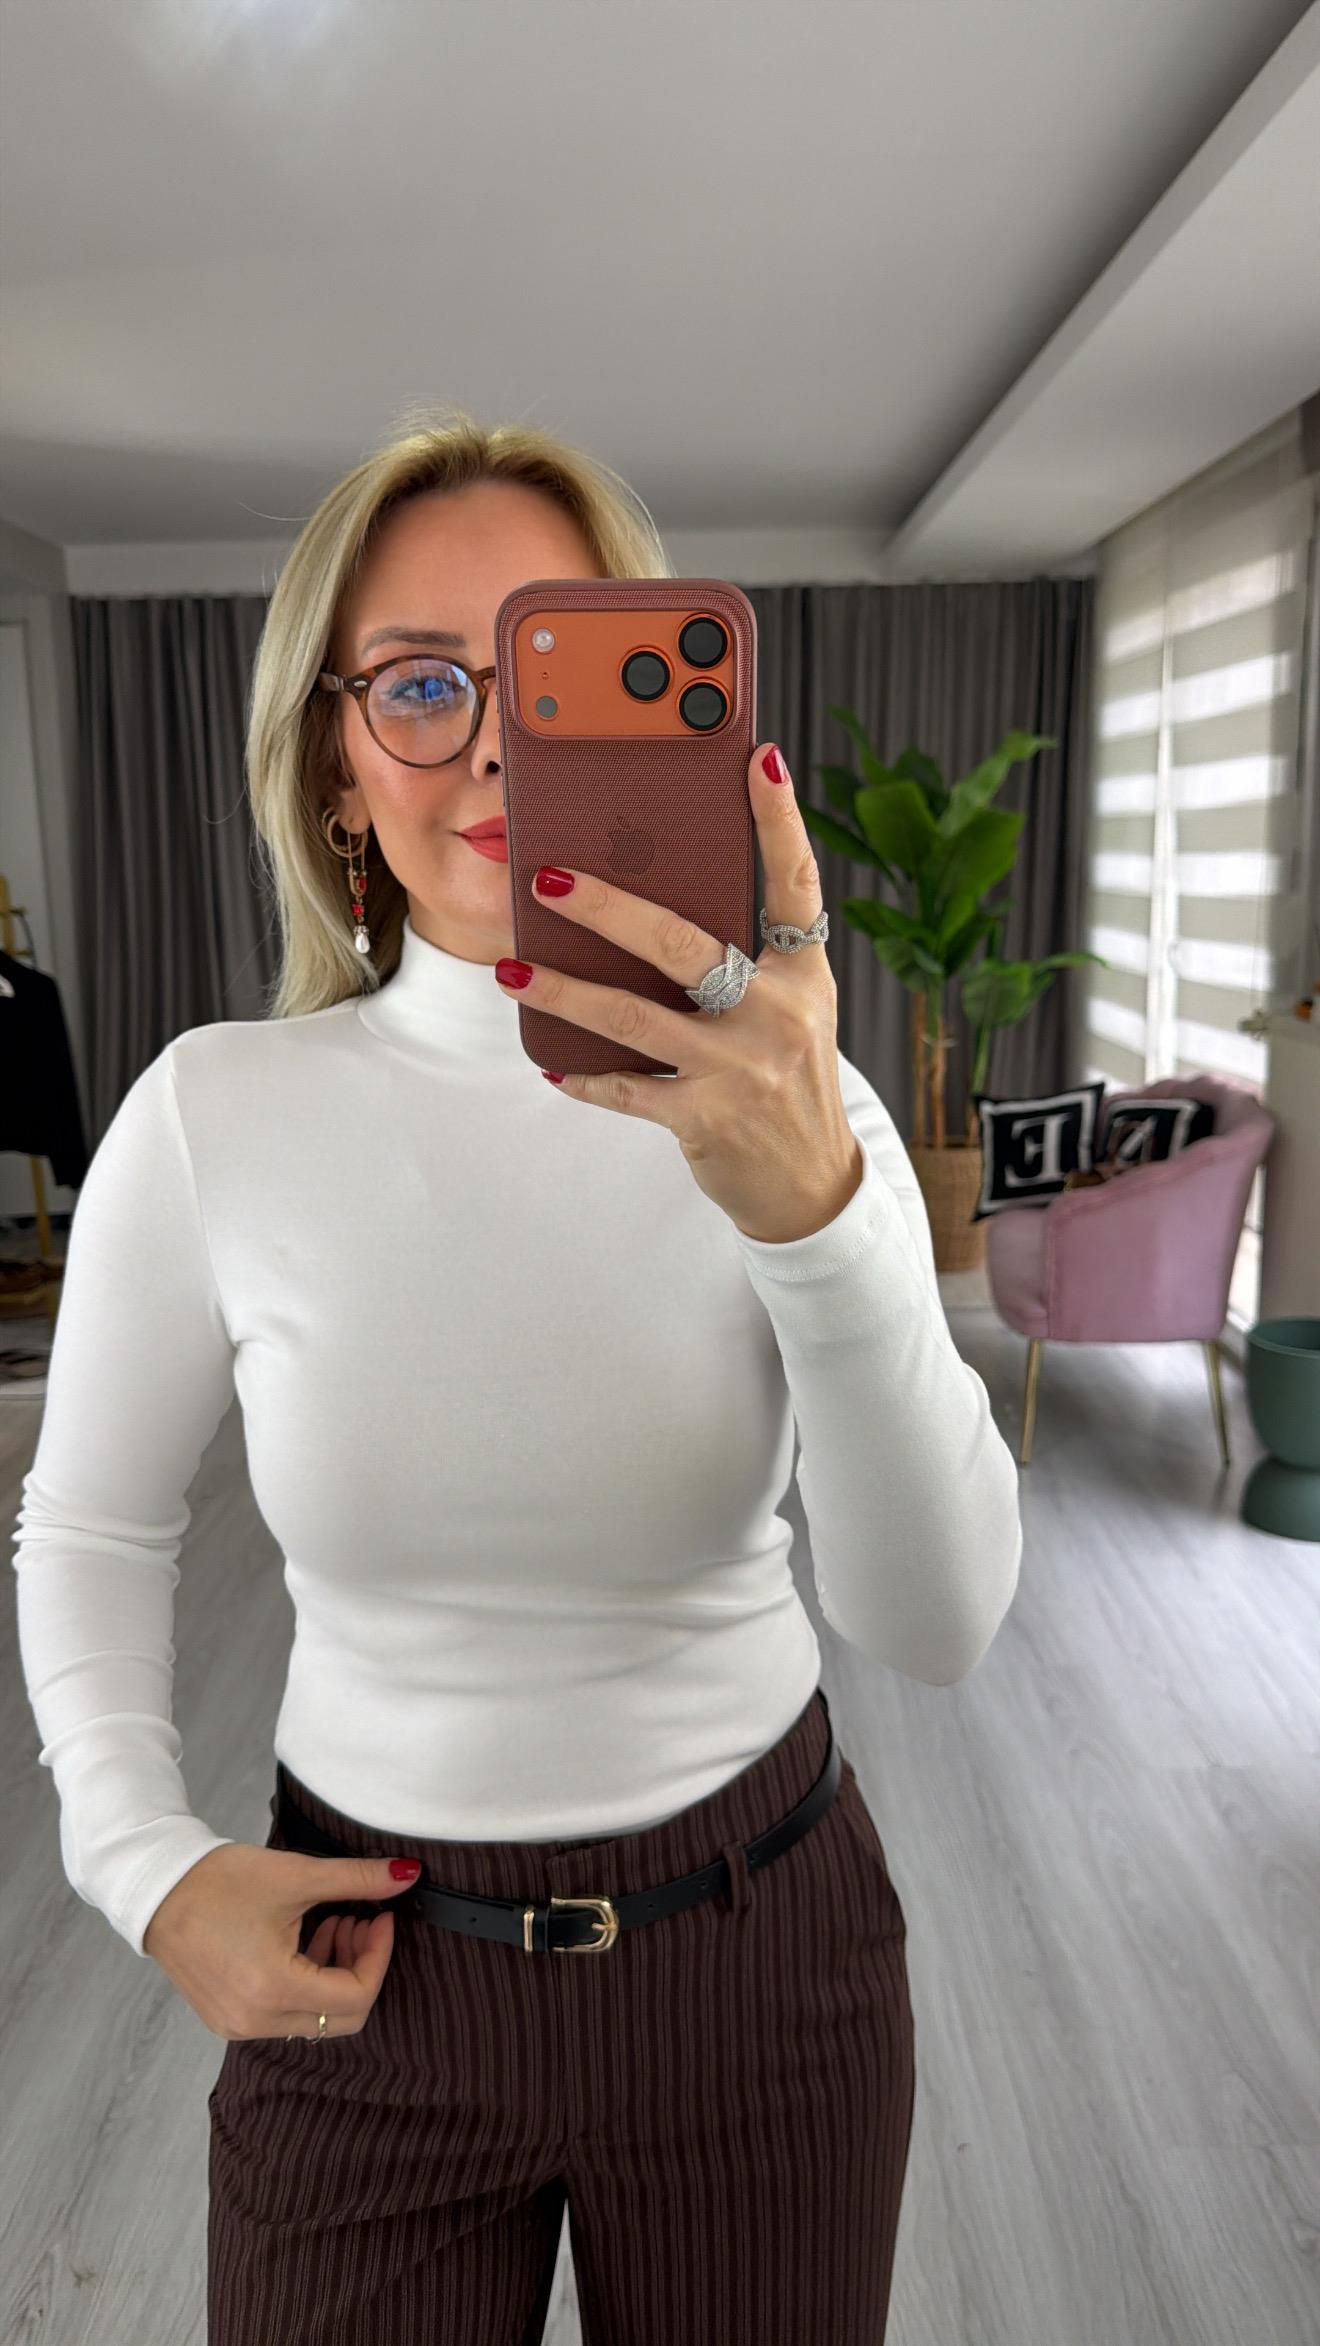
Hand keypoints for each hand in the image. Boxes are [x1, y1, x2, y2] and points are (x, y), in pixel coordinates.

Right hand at [142, 1840, 416, 2040]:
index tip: (382, 1918)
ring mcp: (238, 2025)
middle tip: (359, 1921)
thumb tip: (407, 1875)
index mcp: (273, 1989)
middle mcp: (255, 2020)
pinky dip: (306, 1983)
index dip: (380, 1955)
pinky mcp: (227, 2019)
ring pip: (314, 2018)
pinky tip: (303, 1939)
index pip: (356, 1996)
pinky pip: (285, 2015)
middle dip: (361, 1968)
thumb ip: (357, 1880)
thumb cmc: (219, 1881)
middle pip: (341, 2018)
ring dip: (335, 1974)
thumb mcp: (297, 1875)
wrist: (156, 1890)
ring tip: (331, 1921)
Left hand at [496, 741, 864, 1243]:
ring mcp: (741, 1068)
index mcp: (803, 973)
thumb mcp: (789, 1010)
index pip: (793, 882)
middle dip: (606, 905)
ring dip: (565, 990)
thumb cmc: (787, 1078)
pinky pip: (627, 1086)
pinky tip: (551, 1059)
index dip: (778, 819)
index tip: (757, 759)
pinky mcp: (706, 1118)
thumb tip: (651, 903)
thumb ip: (745, 959)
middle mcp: (777, 1013)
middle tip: (546, 876)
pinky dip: (584, 1074)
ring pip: (634, 1015)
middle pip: (681, 942)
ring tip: (512, 970)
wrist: (811, 1184)